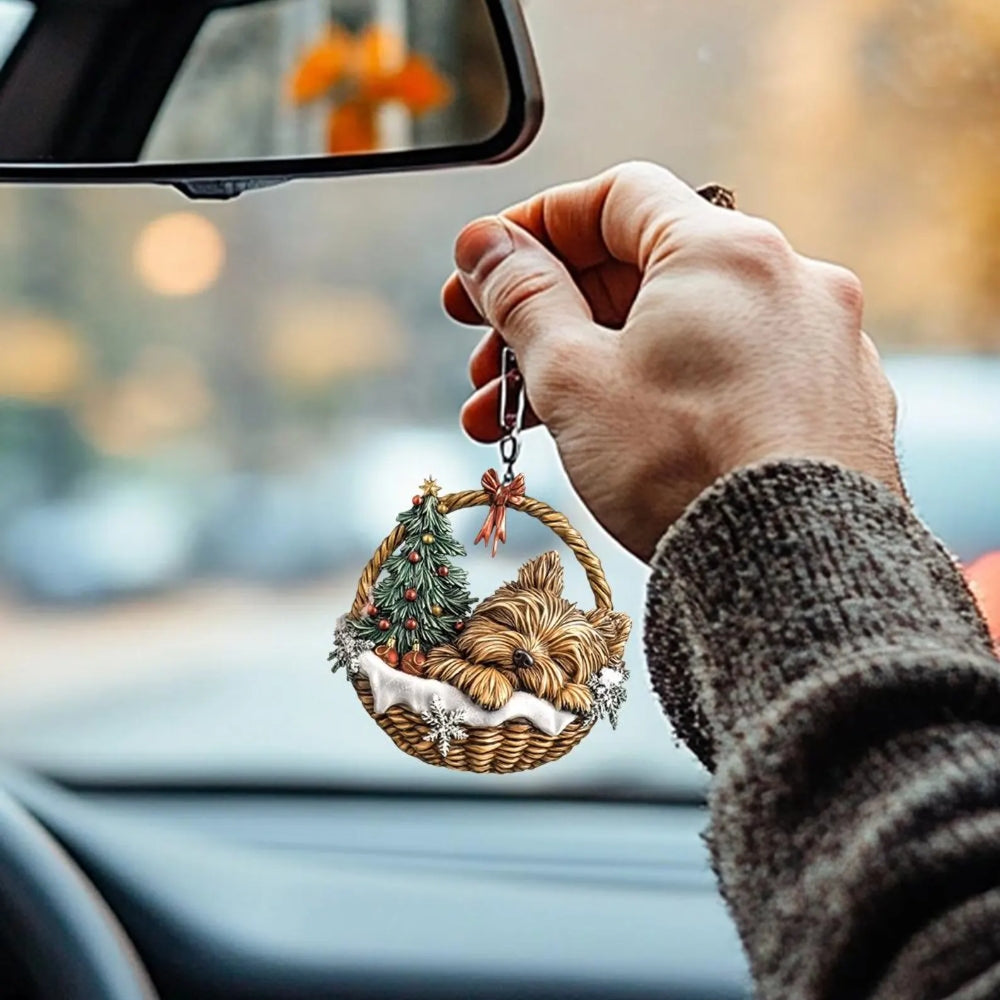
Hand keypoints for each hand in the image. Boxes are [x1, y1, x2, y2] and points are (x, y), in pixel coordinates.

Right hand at [443, 161, 900, 561]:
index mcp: (723, 250)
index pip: (615, 198)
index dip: (537, 226)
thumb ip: (523, 297)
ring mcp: (819, 344)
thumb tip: (483, 244)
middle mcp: (788, 279)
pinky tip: (615, 440)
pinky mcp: (832, 403)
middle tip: (488, 366)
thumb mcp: (574, 376)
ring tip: (523, 423)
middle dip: (551, 317)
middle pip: (644, 272)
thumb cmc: (681, 465)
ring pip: (682, 332)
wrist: (794, 573)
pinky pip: (729, 374)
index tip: (487, 270)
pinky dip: (664, 391)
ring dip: (595, 366)